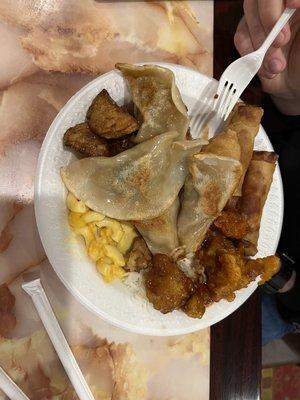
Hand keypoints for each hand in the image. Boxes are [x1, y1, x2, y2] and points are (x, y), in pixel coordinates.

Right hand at [234, 0, 299, 114]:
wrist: (295, 84)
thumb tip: (295, 6)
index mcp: (296, 4)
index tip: (295, 5)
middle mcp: (280, 6)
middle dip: (270, 20)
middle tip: (281, 42)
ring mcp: (263, 18)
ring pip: (250, 15)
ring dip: (260, 43)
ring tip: (277, 65)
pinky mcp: (249, 33)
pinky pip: (241, 36)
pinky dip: (250, 54)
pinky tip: (266, 68)